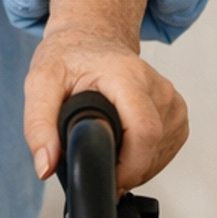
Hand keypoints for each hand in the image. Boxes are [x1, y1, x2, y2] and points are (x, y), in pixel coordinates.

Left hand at [23, 0, 188, 191]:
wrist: (90, 40)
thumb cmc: (68, 58)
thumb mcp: (40, 83)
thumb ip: (38, 125)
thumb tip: (45, 166)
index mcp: (127, 75)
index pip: (145, 131)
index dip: (127, 166)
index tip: (105, 177)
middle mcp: (157, 86)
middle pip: (154, 146)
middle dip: (126, 170)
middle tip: (98, 163)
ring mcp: (171, 99)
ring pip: (162, 153)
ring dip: (135, 166)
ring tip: (107, 146)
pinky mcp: (178, 112)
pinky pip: (168, 148)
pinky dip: (146, 159)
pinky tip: (125, 145)